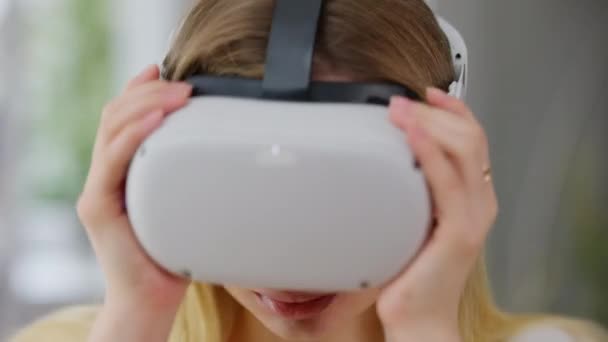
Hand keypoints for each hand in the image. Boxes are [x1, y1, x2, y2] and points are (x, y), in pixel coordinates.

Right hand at [76, 65, 192, 340]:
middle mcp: (105, 175)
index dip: (140, 88)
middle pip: (116, 115)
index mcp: (123, 171)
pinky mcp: (97, 207)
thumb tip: (223, 150)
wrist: (152, 300)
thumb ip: (188, 177)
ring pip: (112, 130)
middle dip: (149, 91)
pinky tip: (157, 120)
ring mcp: (98, 190)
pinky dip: (134, 135)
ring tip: (178, 95)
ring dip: (145, 104)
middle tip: (184, 83)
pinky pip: (113, 161)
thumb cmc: (173, 255)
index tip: (165, 68)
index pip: (124, 118)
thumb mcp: (184, 206)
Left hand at [377, 88, 498, 341]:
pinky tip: (411, 136)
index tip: (427, 94)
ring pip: (464, 150)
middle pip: (470, 137)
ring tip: (399, 111)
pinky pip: (446, 182)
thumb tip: (388, 159)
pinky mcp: (459, 231)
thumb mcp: (416, 219)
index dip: (454, 110)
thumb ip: (413, 191)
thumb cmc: (414, 272)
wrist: (418, 316)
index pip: (474, 139)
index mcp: (472, 197)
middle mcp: (480, 202)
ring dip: (429, 122)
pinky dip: (429, 152)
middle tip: (400, 102)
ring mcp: (473, 216)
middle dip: (434, 111)